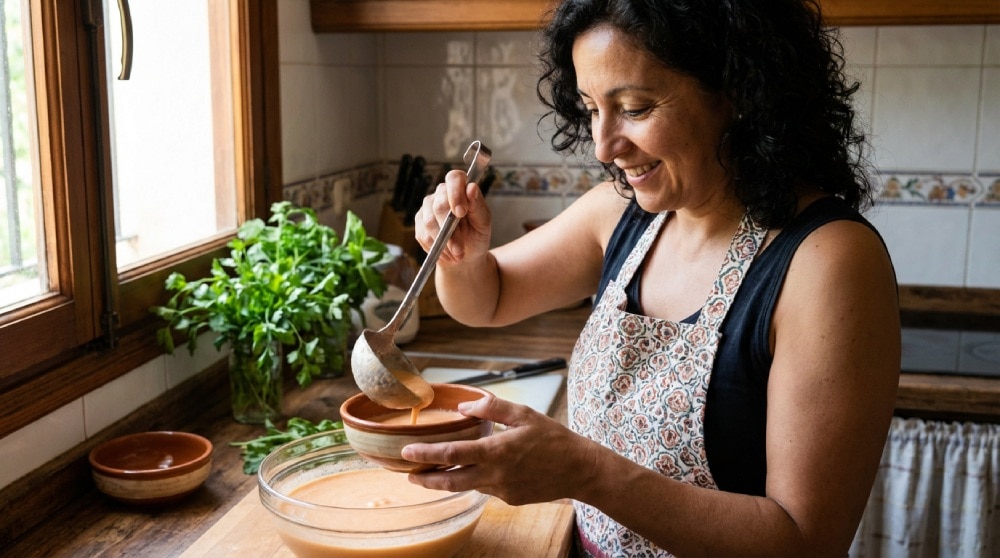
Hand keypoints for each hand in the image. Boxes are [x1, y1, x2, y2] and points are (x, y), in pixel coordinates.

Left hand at [402, 396, 594, 504]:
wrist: (580, 470)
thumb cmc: (554, 439)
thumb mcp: (524, 414)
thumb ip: (492, 408)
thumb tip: (464, 408)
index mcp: (496, 451)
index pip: (451, 454)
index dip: (425, 454)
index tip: (405, 453)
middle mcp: (496, 475)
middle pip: (450, 481)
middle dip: (425, 479)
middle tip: (407, 475)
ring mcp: (502, 491)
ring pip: (467, 486)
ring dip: (446, 481)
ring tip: (428, 475)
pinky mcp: (510, 499)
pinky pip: (486, 489)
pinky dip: (474, 480)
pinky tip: (472, 472)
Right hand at [414, 169, 491, 264]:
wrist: (466, 257)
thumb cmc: (477, 236)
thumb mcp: (483, 223)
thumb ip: (478, 206)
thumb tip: (472, 188)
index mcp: (460, 188)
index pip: (454, 178)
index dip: (455, 193)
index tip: (461, 212)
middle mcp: (441, 194)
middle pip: (439, 205)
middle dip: (450, 230)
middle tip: (460, 249)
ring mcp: (427, 207)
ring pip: (429, 222)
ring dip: (444, 242)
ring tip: (457, 255)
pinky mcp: (419, 223)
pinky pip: (423, 235)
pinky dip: (436, 247)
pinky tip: (447, 254)